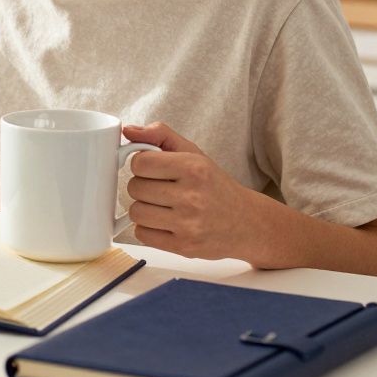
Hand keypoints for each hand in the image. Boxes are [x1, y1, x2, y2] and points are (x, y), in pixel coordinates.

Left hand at [121, 122, 262, 261]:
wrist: (248, 224)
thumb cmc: (215, 186)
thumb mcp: (194, 153)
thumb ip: (160, 135)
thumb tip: (129, 130)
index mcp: (194, 168)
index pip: (140, 163)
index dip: (142, 165)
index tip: (154, 170)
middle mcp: (192, 196)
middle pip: (134, 188)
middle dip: (143, 187)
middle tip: (162, 189)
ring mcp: (188, 224)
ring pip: (135, 212)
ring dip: (144, 209)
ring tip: (164, 207)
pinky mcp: (183, 246)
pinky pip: (141, 234)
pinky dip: (149, 229)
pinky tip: (166, 223)